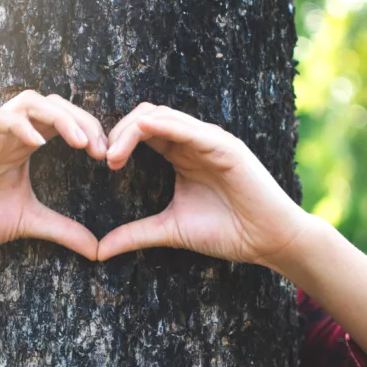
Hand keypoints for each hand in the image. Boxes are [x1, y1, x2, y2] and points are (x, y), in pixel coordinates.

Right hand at [0, 90, 107, 259]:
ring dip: (59, 117)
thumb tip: (98, 249)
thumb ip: (64, 230)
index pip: (63, 120)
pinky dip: (20, 125)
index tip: (108, 156)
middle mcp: (11, 135)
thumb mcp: (30, 222)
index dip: (89, 129)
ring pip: (27, 102)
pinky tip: (39, 144)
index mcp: (25, 146)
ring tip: (81, 143)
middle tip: (101, 148)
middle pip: (52, 104)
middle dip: (82, 120)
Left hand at [98, 103, 309, 266]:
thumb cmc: (225, 232)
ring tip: (113, 156)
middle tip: (103, 158)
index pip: (142, 132)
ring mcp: (209, 141)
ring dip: (132, 130)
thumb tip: (99, 250)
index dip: (117, 142)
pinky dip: (162, 125)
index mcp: (180, 154)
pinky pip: (188, 128)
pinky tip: (141, 133)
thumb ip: (135, 234)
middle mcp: (193, 142)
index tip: (103, 165)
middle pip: (146, 117)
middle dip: (119, 132)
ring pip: (162, 116)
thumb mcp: (170, 229)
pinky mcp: (225, 146)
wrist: (267, 241)